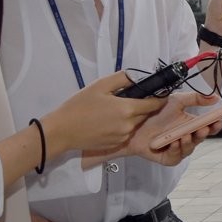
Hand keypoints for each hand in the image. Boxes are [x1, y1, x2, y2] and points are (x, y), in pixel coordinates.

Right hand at [42, 71, 165, 153]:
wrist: (61, 131)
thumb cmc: (78, 106)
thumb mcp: (99, 85)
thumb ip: (122, 78)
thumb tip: (138, 77)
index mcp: (127, 109)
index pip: (154, 104)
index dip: (159, 97)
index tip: (160, 92)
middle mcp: (129, 125)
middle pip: (146, 113)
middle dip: (143, 105)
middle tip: (129, 98)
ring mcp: (123, 137)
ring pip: (136, 123)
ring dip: (132, 116)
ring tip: (114, 109)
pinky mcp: (117, 144)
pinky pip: (127, 132)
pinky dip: (124, 126)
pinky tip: (108, 121)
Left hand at [87, 91, 221, 166]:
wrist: (129, 123)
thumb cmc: (152, 112)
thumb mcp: (175, 101)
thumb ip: (195, 98)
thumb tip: (214, 97)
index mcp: (189, 123)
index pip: (207, 125)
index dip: (215, 124)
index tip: (220, 121)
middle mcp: (185, 136)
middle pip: (201, 138)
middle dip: (204, 134)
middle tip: (204, 129)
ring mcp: (176, 147)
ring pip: (189, 149)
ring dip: (190, 142)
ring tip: (185, 136)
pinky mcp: (165, 157)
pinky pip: (175, 158)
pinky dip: (176, 151)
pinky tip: (173, 143)